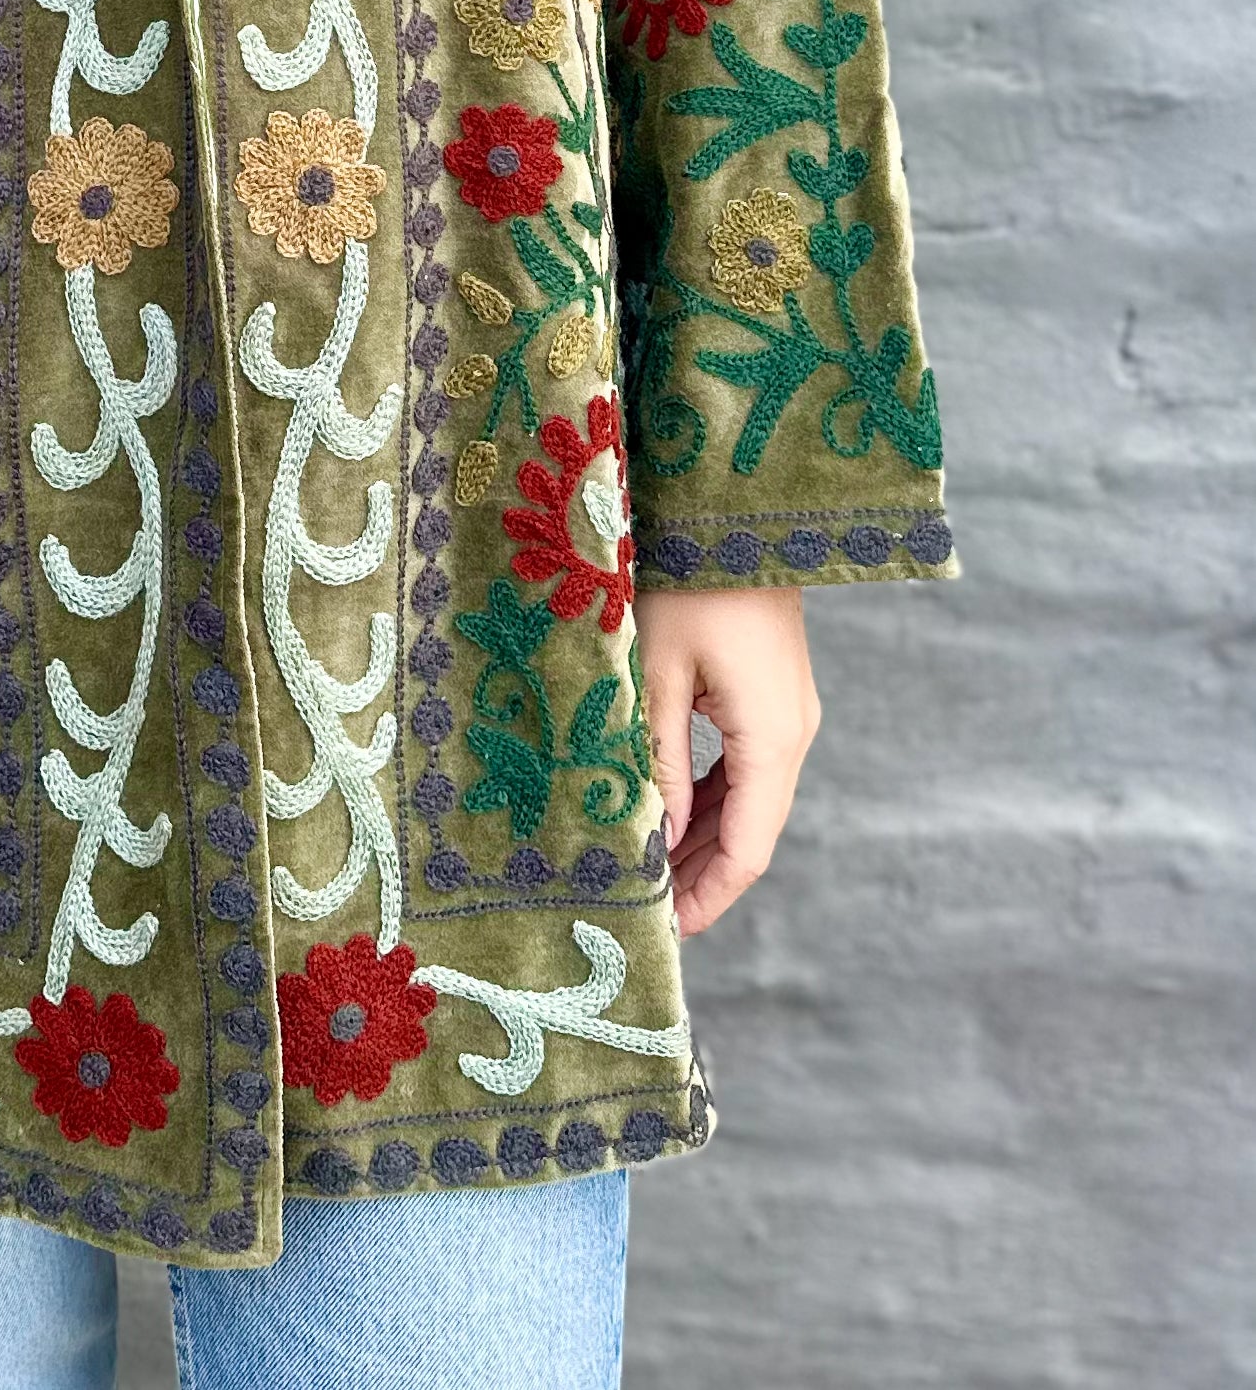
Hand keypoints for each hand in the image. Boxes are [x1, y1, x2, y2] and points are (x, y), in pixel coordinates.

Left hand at [636, 584, 819, 935]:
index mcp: (772, 739)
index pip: (747, 851)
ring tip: (651, 874)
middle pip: (752, 833)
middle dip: (702, 878)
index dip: (708, 898)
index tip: (665, 932)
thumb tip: (656, 840)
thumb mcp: (657, 672)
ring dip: (704, 840)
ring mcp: (789, 715)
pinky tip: (671, 816)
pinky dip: (712, 799)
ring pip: (750, 802)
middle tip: (647, 913)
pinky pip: (747, 767)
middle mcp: (794, 735)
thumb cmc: (686, 581)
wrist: (737, 510)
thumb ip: (658, 760)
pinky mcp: (775, 696)